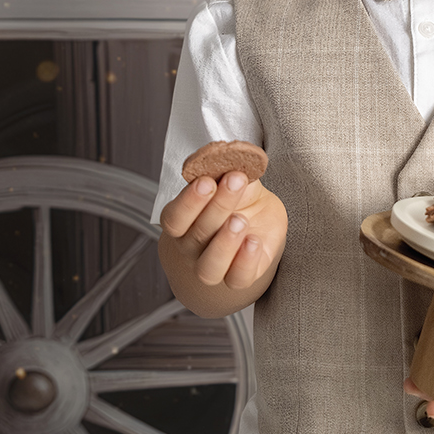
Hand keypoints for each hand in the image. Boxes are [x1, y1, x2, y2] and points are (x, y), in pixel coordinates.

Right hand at [159, 170, 286, 293]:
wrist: (259, 219)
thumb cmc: (238, 196)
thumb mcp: (232, 175)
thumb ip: (225, 167)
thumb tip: (227, 154)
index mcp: (182, 222)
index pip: (174, 218)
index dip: (188, 202)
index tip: (207, 181)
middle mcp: (192, 248)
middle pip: (195, 236)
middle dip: (217, 206)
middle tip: (235, 181)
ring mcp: (215, 266)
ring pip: (209, 268)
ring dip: (224, 243)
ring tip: (240, 219)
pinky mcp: (240, 276)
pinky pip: (238, 279)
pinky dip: (245, 262)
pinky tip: (253, 241)